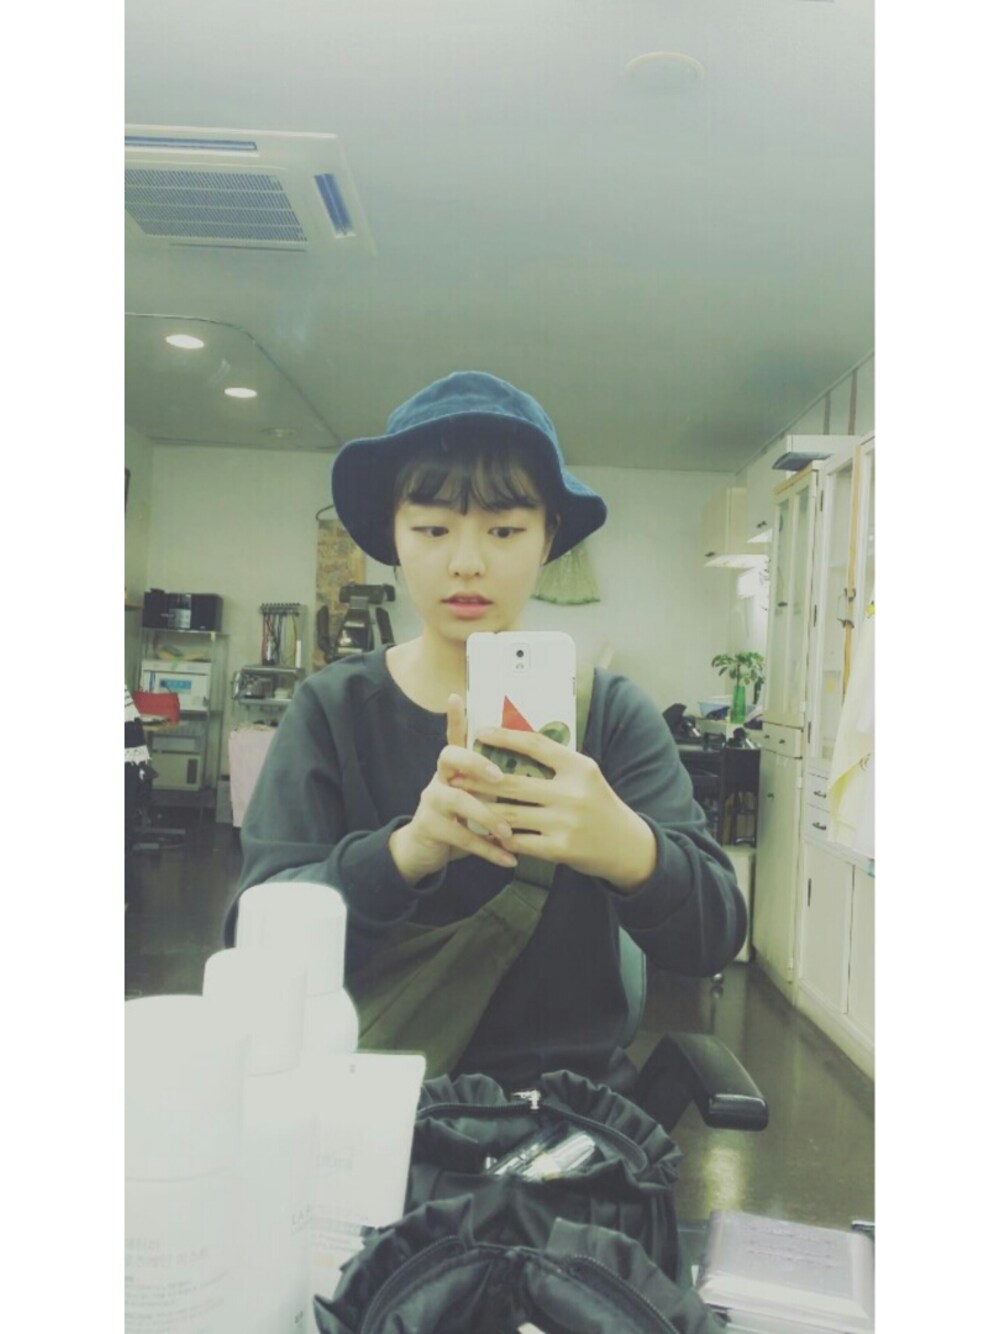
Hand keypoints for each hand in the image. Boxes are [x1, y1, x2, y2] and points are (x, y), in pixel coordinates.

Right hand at [389, 694, 520, 884]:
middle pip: (449, 756)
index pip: (456, 735)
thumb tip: (543, 771)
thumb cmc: (466, 819)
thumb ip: (499, 782)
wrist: (429, 851)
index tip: (456, 696)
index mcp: (456, 766)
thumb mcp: (480, 797)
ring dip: (487, 816)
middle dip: (475, 763)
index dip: (455, 717)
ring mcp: (431, 801)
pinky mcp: (430, 827)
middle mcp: (440, 777)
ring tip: (510, 833)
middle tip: (499, 777)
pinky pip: (461, 837)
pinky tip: (509, 860)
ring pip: (457, 800)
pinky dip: (488, 850)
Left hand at [461, 725, 657, 892]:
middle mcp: (572, 793)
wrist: (626, 846)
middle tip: (453, 775)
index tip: (480, 731)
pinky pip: (518, 840)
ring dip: (482, 810)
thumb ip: (556, 763)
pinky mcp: (559, 849)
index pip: (535, 744)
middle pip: (513, 783)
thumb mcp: (585, 776)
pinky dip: (500, 837)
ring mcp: (565, 822)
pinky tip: (486, 832)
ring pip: (510, 814)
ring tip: (463, 803)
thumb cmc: (598, 805)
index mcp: (579, 767)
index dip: (505, 736)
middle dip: (478, 779)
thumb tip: (512, 744)